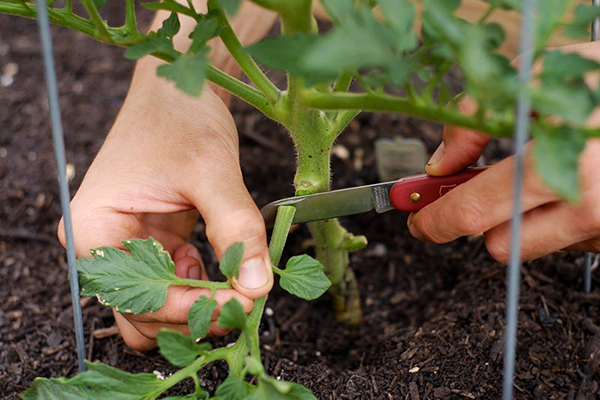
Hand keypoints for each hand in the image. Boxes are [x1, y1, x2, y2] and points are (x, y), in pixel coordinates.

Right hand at [58, 57, 272, 349]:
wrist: (178, 90)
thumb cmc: (181, 119)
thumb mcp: (212, 172)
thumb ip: (236, 229)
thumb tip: (257, 287)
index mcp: (93, 229)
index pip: (139, 297)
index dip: (193, 308)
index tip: (244, 303)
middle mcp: (101, 246)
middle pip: (143, 313)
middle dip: (195, 312)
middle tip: (246, 300)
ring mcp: (126, 247)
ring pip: (158, 306)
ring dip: (197, 304)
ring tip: (236, 283)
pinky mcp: (151, 243)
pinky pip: (172, 284)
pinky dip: (199, 285)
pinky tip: (219, 261)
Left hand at [407, 43, 599, 263]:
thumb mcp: (543, 75)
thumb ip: (480, 117)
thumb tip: (442, 163)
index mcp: (563, 161)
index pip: (476, 211)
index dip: (437, 219)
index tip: (419, 221)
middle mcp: (589, 206)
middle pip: (499, 245)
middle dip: (476, 223)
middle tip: (464, 199)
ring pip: (532, 246)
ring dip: (520, 220)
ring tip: (536, 176)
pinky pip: (569, 241)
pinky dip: (556, 219)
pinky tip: (569, 185)